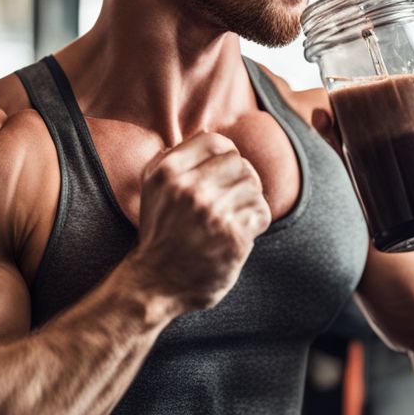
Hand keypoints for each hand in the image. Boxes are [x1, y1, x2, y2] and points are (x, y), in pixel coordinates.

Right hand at [128, 132, 271, 312]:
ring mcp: (213, 214)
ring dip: (248, 200)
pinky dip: (255, 221)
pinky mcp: (233, 238)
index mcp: (168, 173)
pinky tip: (240, 230)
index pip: (214, 142)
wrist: (155, 283)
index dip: (226, 152)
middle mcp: (189, 190)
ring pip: (253, 186)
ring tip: (234, 215)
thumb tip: (207, 132)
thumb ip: (172, 157)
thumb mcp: (152, 189)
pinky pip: (261, 213)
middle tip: (231, 197)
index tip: (223, 170)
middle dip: (239, 178)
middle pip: (239, 163)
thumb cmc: (159, 232)